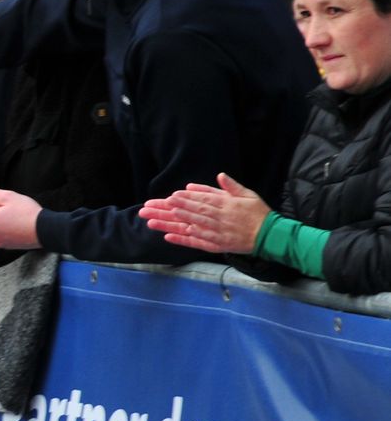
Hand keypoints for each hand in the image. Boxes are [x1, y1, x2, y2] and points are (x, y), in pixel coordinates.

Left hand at [141, 173, 269, 255]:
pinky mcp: (217, 245)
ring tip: (152, 221)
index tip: (170, 197)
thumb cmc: (259, 213)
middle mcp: (218, 218)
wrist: (271, 235)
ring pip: (189, 227)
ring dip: (170, 224)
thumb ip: (231, 186)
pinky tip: (168, 237)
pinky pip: (197, 242)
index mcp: (225, 204)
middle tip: (149, 207)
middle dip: (168, 210)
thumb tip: (218, 175)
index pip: (201, 200)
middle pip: (190, 212)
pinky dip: (183, 240)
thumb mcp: (248, 194)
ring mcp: (216, 232)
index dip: (185, 199)